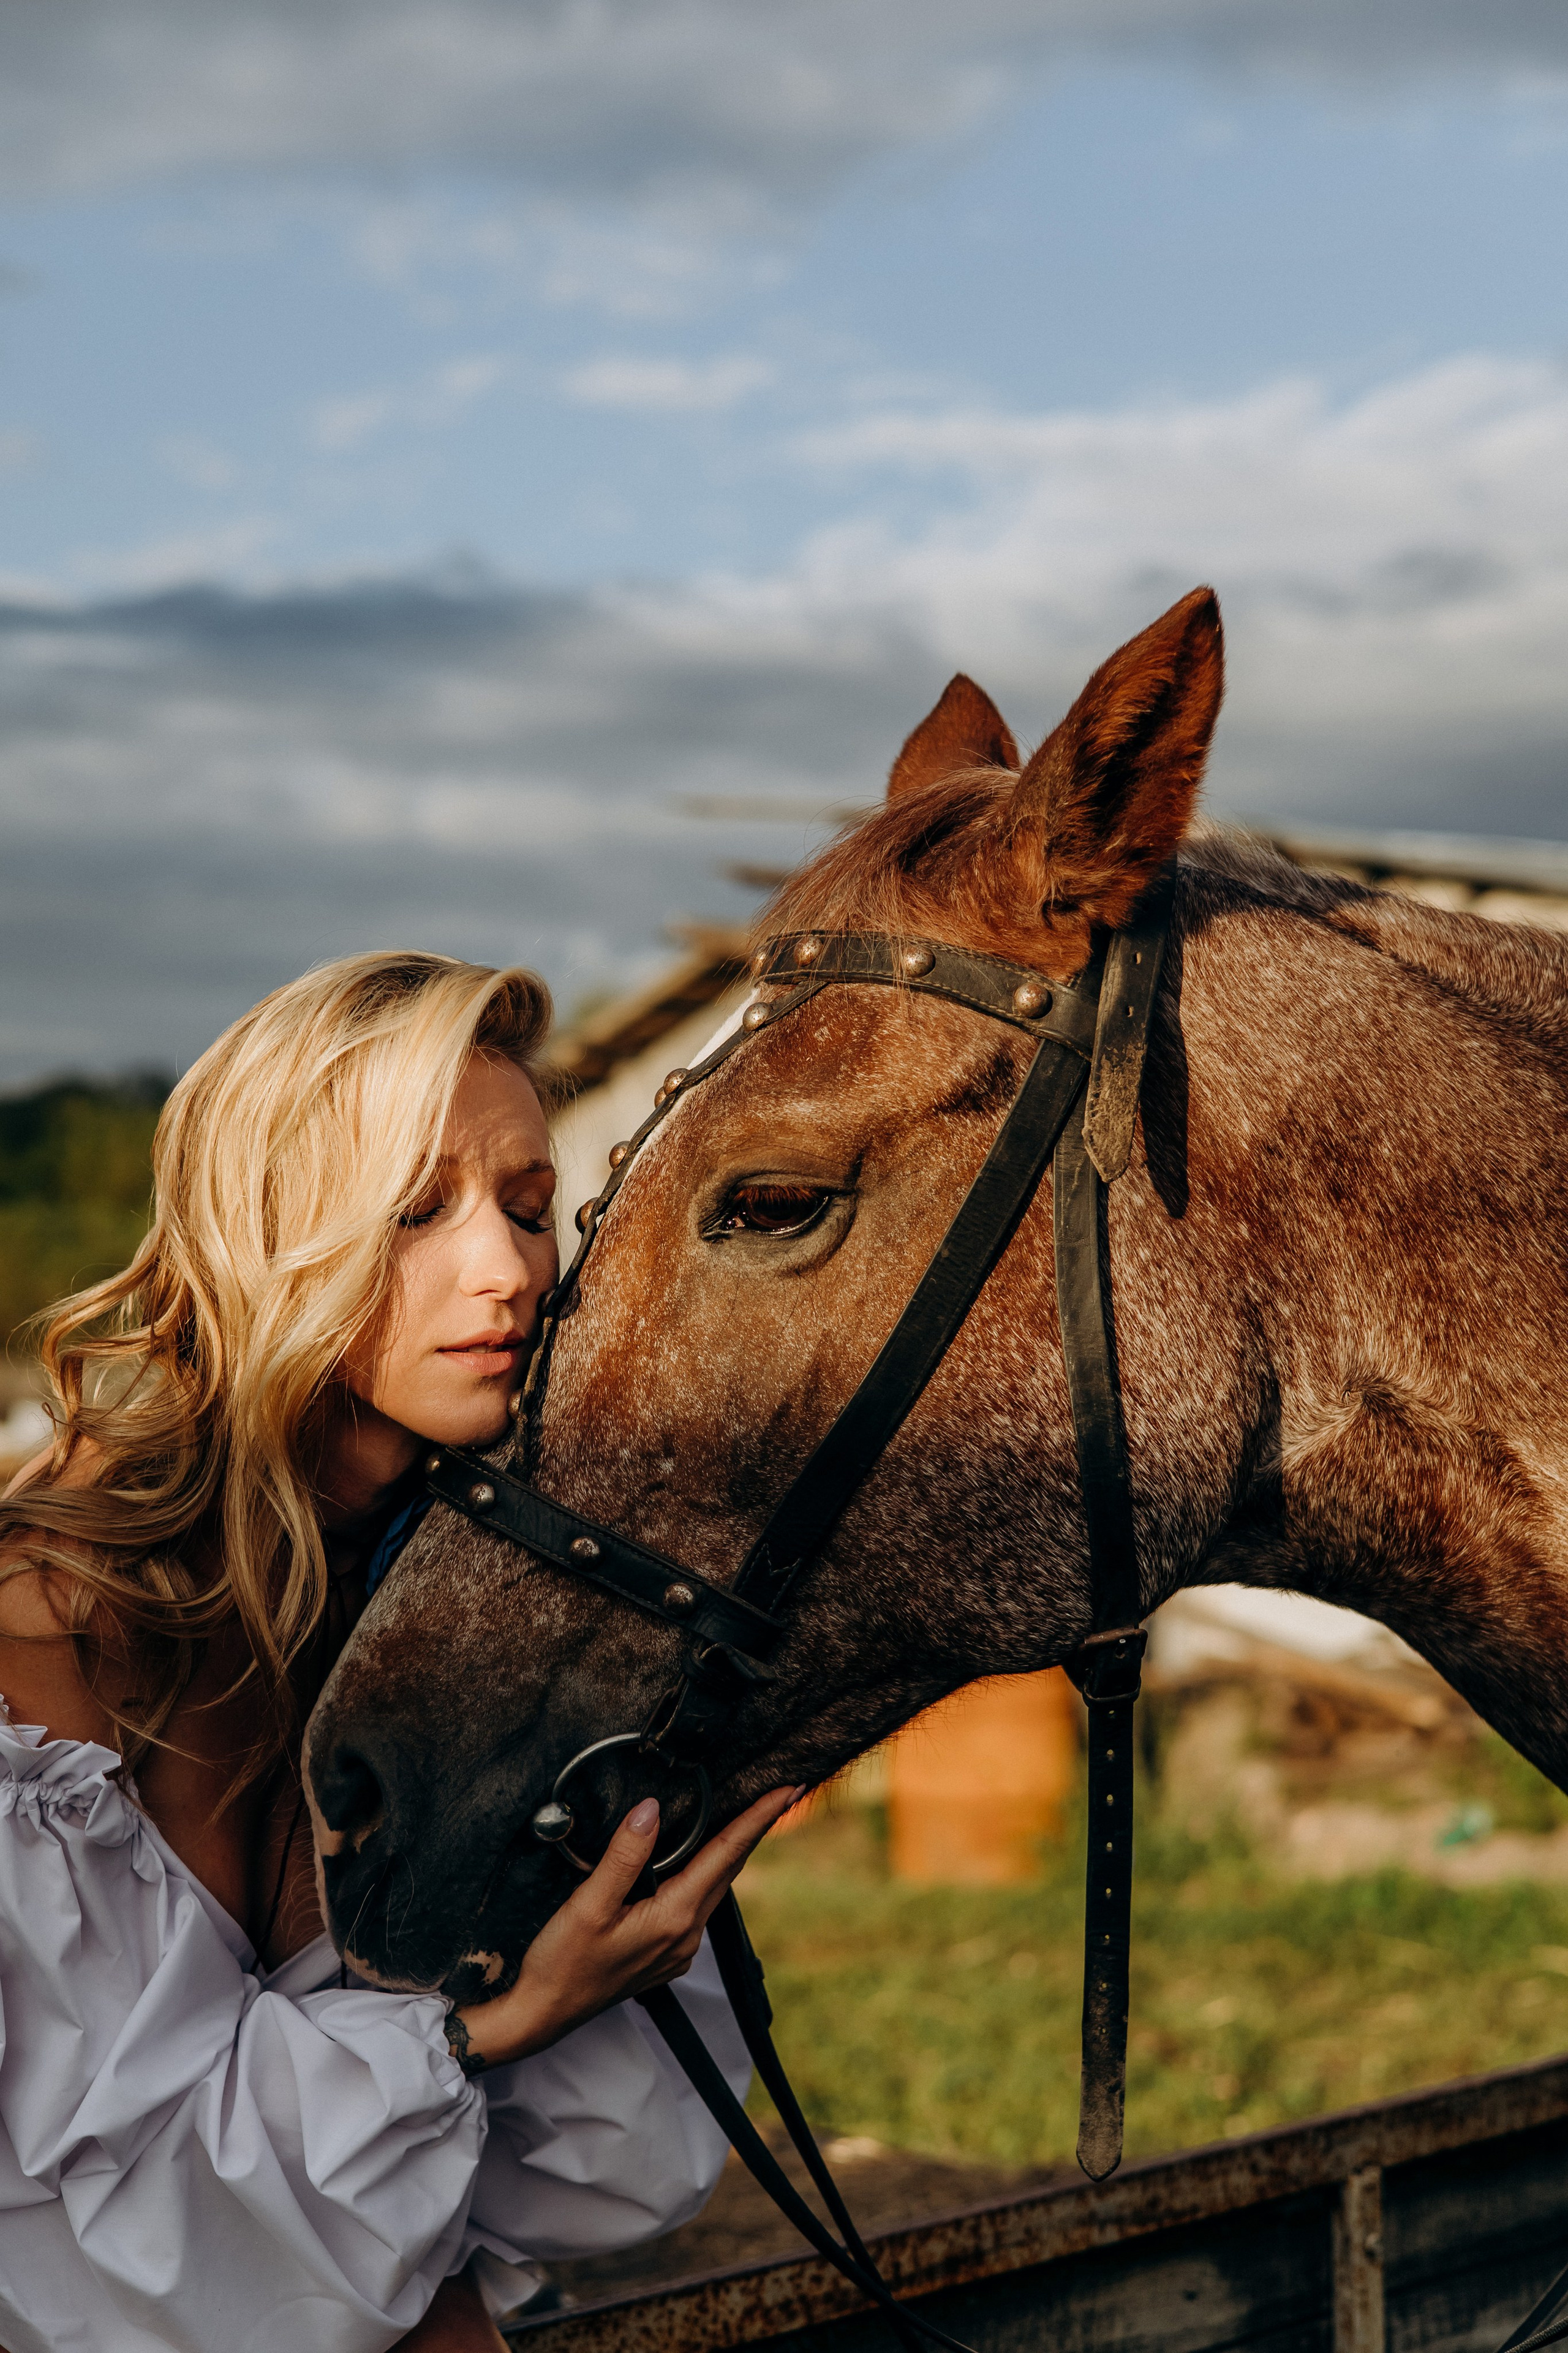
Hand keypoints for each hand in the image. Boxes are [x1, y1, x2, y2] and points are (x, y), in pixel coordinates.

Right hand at [449, 1784, 802, 2070]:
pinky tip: (696, 1860)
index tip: (788, 1788)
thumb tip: (652, 1808)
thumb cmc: (561, 1962)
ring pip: (713, 1887)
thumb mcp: (588, 1904)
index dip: (757, 1818)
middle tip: (777, 1792)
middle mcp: (686, 1935)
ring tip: (744, 1816)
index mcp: (674, 1917)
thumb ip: (625, 1855)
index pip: (726, 1854)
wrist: (543, 2014)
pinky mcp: (664, 1955)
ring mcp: (678, 1949)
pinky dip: (704, 1875)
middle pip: (728, 1869)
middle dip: (753, 1829)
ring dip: (728, 1851)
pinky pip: (696, 1904)